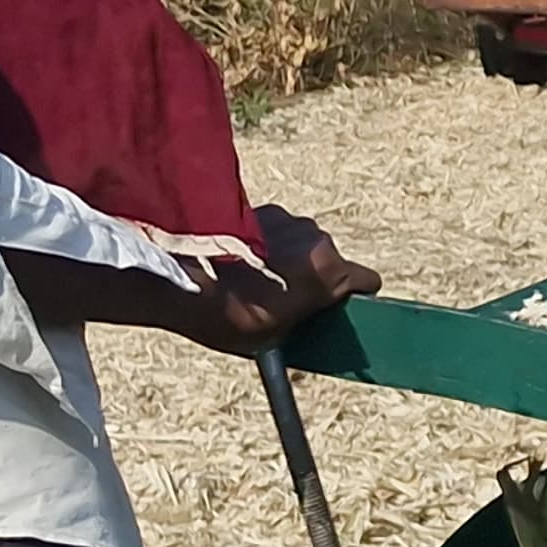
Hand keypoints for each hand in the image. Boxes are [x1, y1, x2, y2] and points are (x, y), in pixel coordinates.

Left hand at [168, 204, 380, 356]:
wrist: (179, 278)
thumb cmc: (227, 315)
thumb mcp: (274, 336)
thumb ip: (307, 323)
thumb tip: (314, 325)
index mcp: (331, 272)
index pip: (367, 281)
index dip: (355, 296)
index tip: (335, 306)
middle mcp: (319, 240)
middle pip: (332, 260)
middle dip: (315, 275)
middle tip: (284, 296)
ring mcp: (291, 221)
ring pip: (304, 243)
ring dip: (290, 257)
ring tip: (256, 276)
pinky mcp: (264, 210)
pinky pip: (278, 229)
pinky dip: (267, 242)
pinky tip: (241, 258)